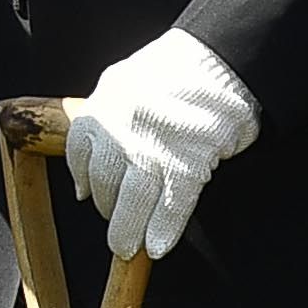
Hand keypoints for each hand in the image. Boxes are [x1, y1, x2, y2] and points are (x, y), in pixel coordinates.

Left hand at [60, 30, 261, 267]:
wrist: (226, 61)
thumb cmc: (184, 73)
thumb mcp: (134, 83)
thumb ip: (112, 118)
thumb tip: (91, 166)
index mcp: (107, 100)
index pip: (81, 150)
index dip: (84, 178)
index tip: (88, 195)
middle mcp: (123, 124)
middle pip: (105, 179)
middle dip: (109, 208)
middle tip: (115, 224)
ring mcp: (154, 145)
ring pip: (132, 199)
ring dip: (129, 230)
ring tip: (129, 246)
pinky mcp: (188, 161)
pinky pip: (170, 204)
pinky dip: (164, 228)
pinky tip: (158, 245)